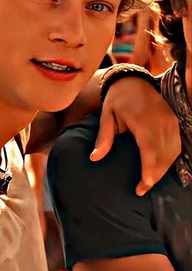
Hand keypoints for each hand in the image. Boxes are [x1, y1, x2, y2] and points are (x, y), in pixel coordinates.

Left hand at [90, 77, 180, 195]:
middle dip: (155, 176)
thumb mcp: (106, 115)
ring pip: (172, 152)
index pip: (149, 150)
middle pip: (163, 155)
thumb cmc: (116, 99)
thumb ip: (103, 138)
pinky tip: (159, 168)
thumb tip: (94, 158)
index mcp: (142, 120)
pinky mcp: (174, 121)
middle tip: (142, 190)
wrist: (132, 80)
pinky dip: (170, 159)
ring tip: (149, 182)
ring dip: (163, 170)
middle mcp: (160, 121)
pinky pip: (176, 145)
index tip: (142, 187)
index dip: (148, 171)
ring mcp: (169, 121)